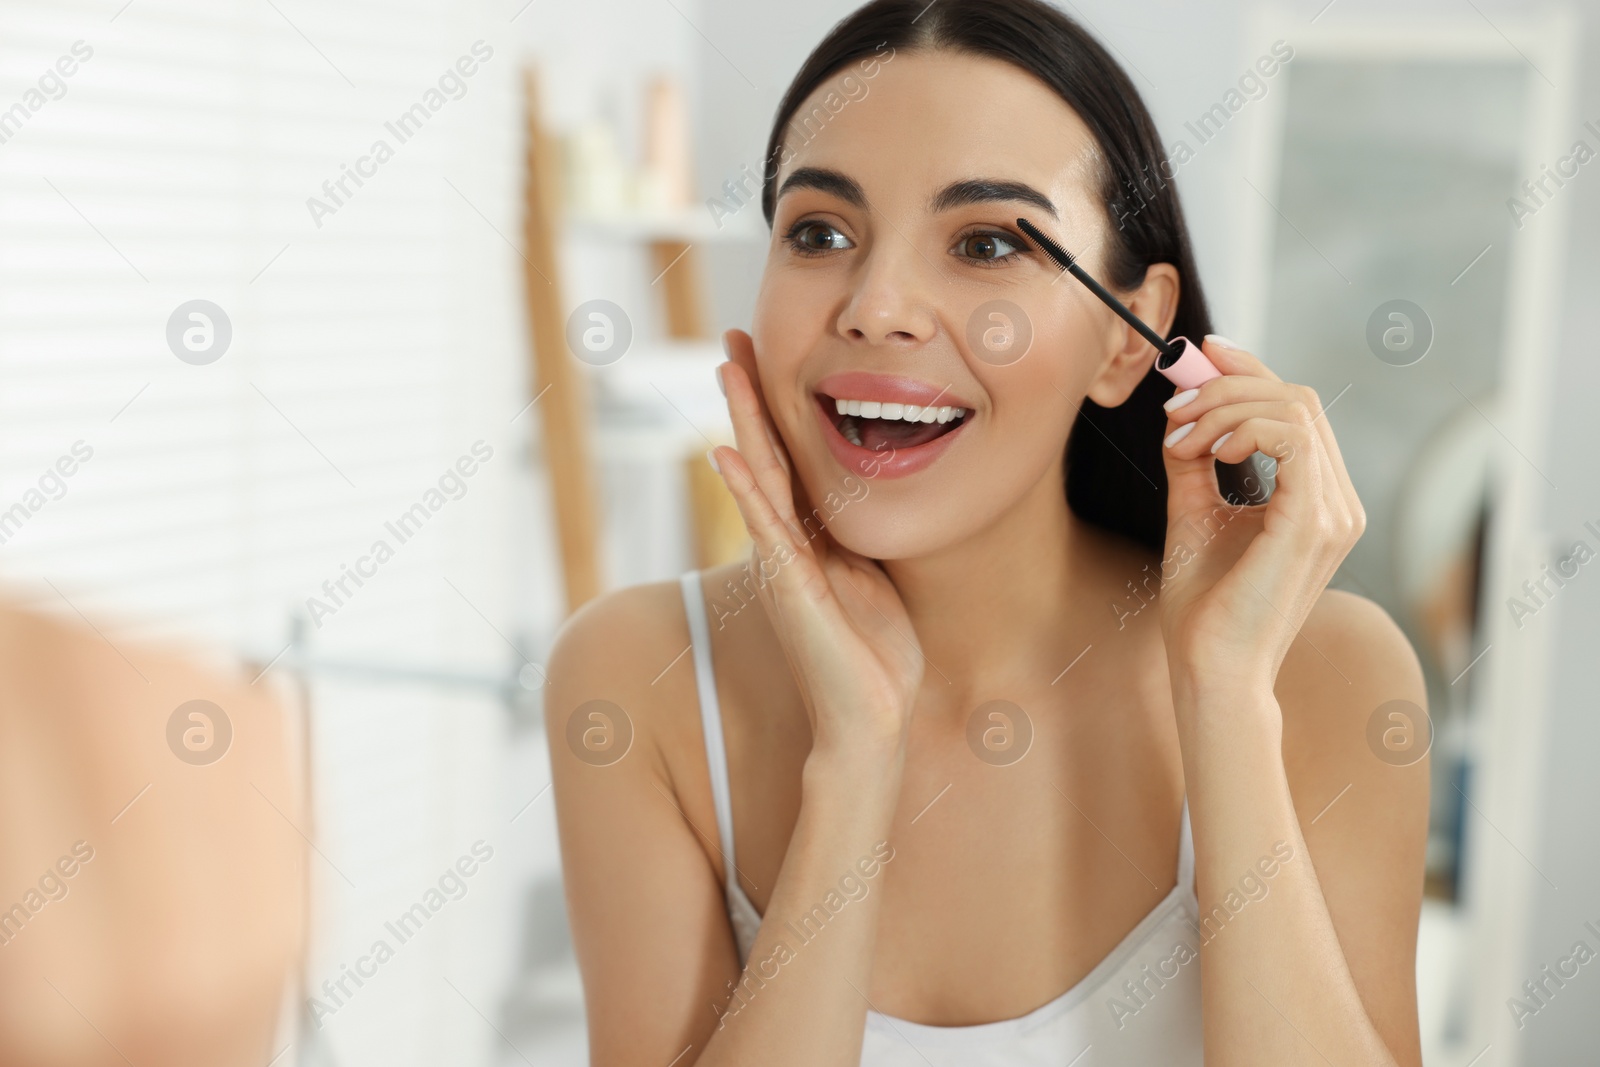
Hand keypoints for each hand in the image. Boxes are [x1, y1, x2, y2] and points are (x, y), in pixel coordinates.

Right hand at [708, 328, 923, 756]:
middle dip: (750, 395)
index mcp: (809, 537)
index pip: (788, 458)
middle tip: (733, 338)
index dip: (775, 407)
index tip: (765, 355)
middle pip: (764, 454)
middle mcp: (787, 543)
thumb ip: (863, 536)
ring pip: (758, 477)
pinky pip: (764, 527)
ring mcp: (783, 562)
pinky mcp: (788, 586)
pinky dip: (744, 489)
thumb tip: (878, 495)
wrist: (872, 717)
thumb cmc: (875, 654)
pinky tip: (726, 452)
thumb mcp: (874, 575)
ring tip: (729, 371)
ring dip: (742, 422)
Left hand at [1155, 336, 1365, 696]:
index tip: (1199, 355)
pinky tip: (1207, 450)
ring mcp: (1335, 512)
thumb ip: (1195, 462)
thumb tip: (1182, 413)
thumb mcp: (1194, 514)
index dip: (1249, 371)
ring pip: (1294, 409)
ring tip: (1181, 438)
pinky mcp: (1316, 522)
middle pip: (1297, 398)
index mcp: (1317, 500)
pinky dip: (1245, 428)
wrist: (1210, 668)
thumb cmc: (1203, 608)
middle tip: (1174, 402)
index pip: (1295, 410)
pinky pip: (1294, 438)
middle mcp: (1338, 503)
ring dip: (1226, 407)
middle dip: (1229, 383)